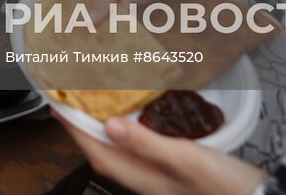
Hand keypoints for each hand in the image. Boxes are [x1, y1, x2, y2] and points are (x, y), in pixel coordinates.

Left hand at [59, 113, 266, 194]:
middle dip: (85, 126)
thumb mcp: (188, 160)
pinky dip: (134, 132)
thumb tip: (110, 125)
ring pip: (124, 150)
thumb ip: (148, 144)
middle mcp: (149, 182)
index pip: (97, 152)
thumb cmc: (229, 188)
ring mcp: (163, 179)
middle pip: (107, 152)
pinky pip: (144, 149)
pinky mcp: (178, 173)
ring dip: (107, 127)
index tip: (56, 104)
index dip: (74, 128)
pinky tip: (139, 118)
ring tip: (96, 102)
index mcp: (146, 180)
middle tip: (71, 98)